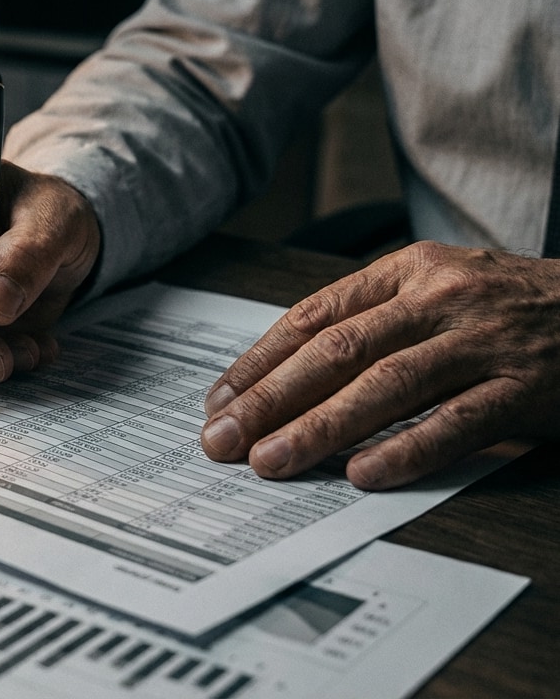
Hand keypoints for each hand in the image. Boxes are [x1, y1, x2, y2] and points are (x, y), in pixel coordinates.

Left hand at [200, 241, 559, 489]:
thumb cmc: (508, 306)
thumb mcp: (438, 289)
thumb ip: (371, 322)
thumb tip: (282, 379)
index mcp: (409, 270)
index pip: (314, 315)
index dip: (260, 361)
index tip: (219, 400)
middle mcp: (441, 298)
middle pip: (337, 351)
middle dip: (270, 400)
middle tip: (223, 440)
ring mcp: (485, 342)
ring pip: (387, 386)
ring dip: (320, 428)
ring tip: (271, 462)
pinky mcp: (526, 389)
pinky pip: (457, 423)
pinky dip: (407, 449)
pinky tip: (363, 474)